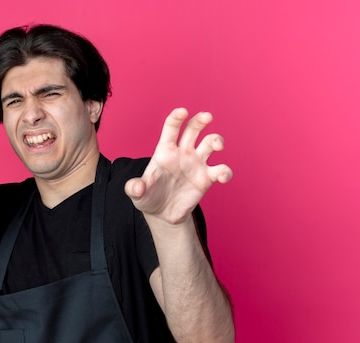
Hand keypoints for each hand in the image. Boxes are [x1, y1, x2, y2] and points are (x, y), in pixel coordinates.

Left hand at [125, 108, 231, 224]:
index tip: (182, 111)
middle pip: (194, 128)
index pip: (171, 128)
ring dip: (217, 140)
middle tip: (207, 117)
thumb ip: (134, 189)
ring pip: (211, 143)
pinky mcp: (207, 178)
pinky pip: (221, 169)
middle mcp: (183, 153)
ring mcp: (197, 164)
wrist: (162, 214)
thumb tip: (137, 187)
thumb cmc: (148, 198)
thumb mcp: (137, 194)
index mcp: (165, 151)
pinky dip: (225, 171)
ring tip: (217, 146)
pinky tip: (222, 177)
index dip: (177, 117)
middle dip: (201, 120)